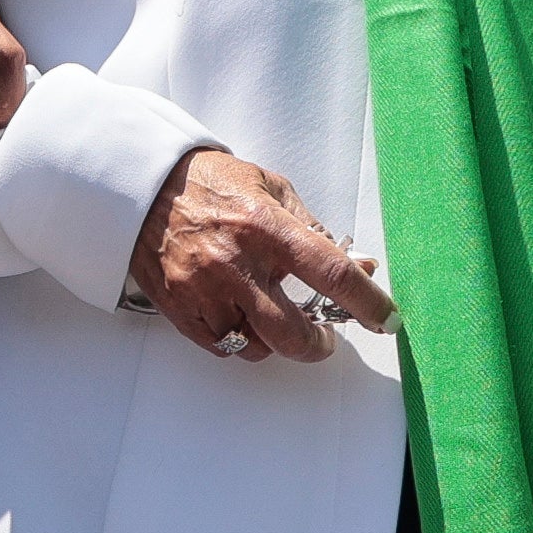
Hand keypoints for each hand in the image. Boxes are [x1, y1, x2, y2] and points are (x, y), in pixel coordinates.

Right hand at [126, 147, 395, 366]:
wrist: (145, 187)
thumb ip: (315, 231)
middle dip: (317, 345)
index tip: (386, 320)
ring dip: (272, 340)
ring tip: (267, 315)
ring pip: (255, 347)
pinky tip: (237, 315)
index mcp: (267, 227)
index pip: (333, 273)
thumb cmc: (214, 185)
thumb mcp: (272, 189)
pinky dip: (237, 339)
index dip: (369, 303)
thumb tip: (360, 268)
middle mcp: (236, 263)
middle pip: (293, 335)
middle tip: (322, 338)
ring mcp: (204, 290)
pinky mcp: (179, 307)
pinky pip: (221, 347)